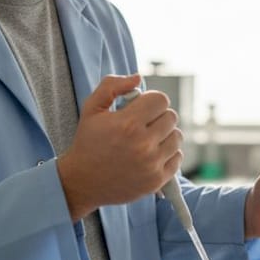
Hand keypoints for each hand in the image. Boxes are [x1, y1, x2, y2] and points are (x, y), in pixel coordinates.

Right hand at [57, 74, 182, 220]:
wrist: (82, 182)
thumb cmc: (87, 142)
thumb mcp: (91, 108)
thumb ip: (112, 86)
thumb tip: (138, 78)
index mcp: (128, 124)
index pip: (161, 100)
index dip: (151, 101)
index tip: (141, 108)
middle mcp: (143, 144)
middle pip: (171, 117)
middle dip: (158, 116)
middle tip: (143, 124)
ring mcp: (151, 164)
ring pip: (177, 137)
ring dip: (165, 135)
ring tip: (148, 139)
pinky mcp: (157, 180)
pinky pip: (178, 158)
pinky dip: (168, 154)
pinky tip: (152, 154)